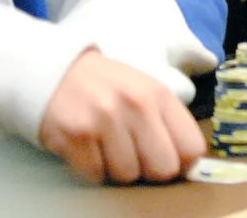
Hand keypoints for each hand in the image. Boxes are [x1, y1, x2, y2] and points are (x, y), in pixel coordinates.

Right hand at [38, 49, 204, 184]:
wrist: (54, 70)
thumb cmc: (106, 86)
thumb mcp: (145, 89)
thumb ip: (168, 121)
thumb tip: (190, 161)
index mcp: (159, 95)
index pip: (192, 147)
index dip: (184, 162)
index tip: (173, 162)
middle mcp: (136, 106)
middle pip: (163, 169)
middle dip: (151, 170)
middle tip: (136, 158)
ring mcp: (104, 121)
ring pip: (128, 175)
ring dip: (118, 169)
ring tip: (107, 147)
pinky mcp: (75, 136)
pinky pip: (96, 175)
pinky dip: (92, 169)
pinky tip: (88, 149)